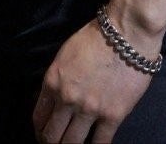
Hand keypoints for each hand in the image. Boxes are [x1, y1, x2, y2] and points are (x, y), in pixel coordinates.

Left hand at [31, 13, 161, 142]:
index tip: (45, 134)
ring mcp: (90, 109)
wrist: (127, 33)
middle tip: (58, 143)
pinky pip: (100, 142)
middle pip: (51, 136)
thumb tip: (54, 100)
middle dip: (51, 143)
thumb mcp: (65, 55)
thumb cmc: (97, 37)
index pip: (38, 118)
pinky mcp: (113, 115)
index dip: (40, 131)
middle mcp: (67, 100)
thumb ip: (57, 80)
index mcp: (53, 82)